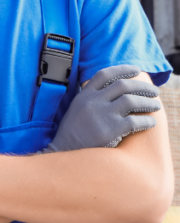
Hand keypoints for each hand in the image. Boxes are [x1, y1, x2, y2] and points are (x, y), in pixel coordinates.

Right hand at [43, 64, 160, 152]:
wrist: (65, 152)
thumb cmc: (74, 133)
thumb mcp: (77, 109)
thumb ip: (92, 99)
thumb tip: (115, 91)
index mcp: (84, 95)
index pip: (105, 75)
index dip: (122, 69)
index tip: (136, 70)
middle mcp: (92, 102)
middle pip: (123, 85)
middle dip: (143, 86)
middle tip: (154, 91)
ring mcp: (101, 115)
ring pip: (132, 101)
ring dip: (148, 102)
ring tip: (156, 106)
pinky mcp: (110, 130)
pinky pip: (135, 121)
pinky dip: (147, 121)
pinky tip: (151, 123)